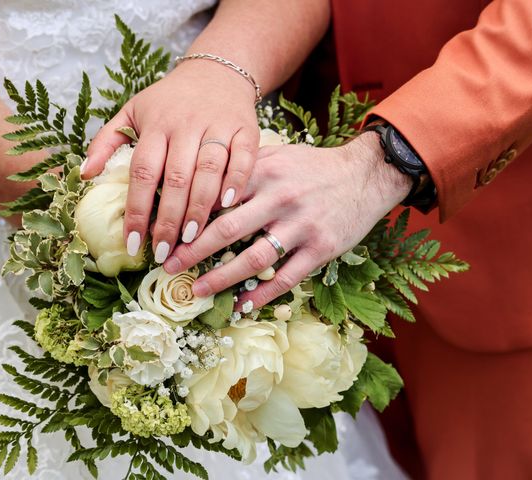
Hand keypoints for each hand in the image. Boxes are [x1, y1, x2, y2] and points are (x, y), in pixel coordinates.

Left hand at [82, 59, 259, 262]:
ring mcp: (217, 126)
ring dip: (200, 207)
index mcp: (156, 124)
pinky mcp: (245, 129)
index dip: (138, 210)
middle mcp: (186, 125)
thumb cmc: (169, 100)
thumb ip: (106, 141)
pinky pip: (242, 158)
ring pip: (209, 171)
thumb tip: (85, 174)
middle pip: (176, 178)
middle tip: (164, 252)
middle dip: (169, 219)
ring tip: (191, 240)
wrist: (216, 71)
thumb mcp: (132, 111)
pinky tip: (228, 206)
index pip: (143, 173)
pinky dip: (236, 181)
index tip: (133, 243)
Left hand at [163, 132, 411, 307]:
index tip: (166, 232)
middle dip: (193, 250)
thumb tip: (201, 187)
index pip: (218, 196)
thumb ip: (242, 169)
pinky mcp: (321, 248)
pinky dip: (263, 294)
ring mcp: (302, 225)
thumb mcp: (277, 155)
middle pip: (228, 229)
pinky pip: (287, 277)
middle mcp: (281, 198)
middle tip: (168, 265)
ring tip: (198, 289)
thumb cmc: (313, 167)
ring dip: (222, 277)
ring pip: (255, 258)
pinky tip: (243, 305)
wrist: (365, 174)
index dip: (189, 216)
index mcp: (264, 172)